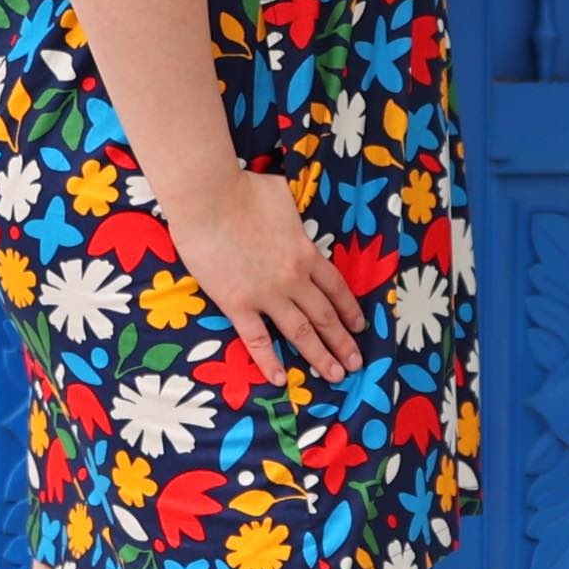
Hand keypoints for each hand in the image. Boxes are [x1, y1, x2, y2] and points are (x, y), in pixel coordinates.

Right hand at [166, 168, 367, 386]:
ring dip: (319, 356)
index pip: (335, 287)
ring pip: (300, 332)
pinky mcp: (237, 304)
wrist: (209, 198)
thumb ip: (294, 215)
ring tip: (334, 375)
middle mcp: (293, 278)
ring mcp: (266, 294)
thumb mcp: (283, 196)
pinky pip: (257, 340)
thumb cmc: (244, 189)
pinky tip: (280, 379)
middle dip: (342, 341)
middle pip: (324, 315)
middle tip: (355, 363)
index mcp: (305, 251)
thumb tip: (294, 218)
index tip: (359, 326)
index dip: (349, 309)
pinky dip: (269, 361)